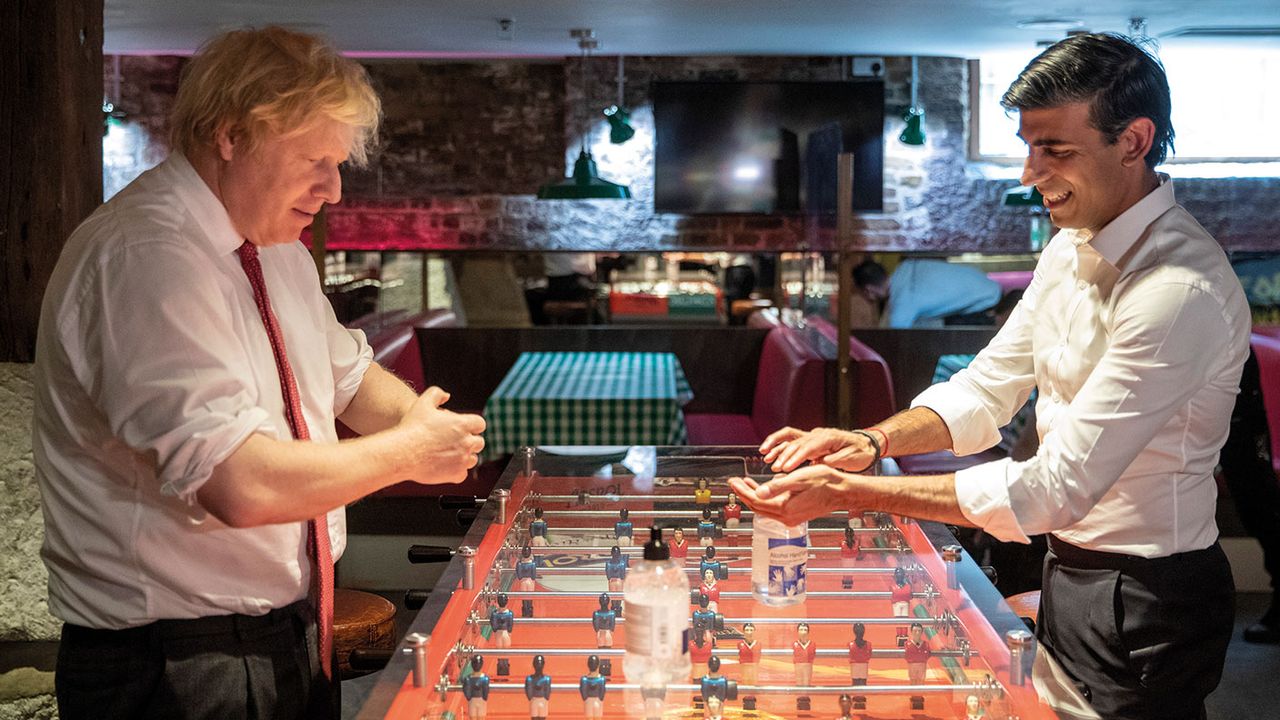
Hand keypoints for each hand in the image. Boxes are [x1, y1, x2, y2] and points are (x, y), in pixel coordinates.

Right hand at [400, 386, 486, 483]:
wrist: (403, 453)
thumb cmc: (412, 428)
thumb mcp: (423, 402)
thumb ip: (436, 394)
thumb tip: (446, 396)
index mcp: (463, 424)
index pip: (480, 424)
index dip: (472, 425)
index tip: (463, 428)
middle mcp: (466, 442)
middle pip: (479, 442)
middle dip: (469, 441)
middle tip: (455, 442)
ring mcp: (462, 460)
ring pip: (473, 459)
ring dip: (464, 456)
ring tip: (449, 454)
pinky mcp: (456, 475)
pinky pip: (463, 474)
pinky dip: (456, 471)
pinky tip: (445, 466)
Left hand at [729, 467, 859, 526]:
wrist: (842, 491)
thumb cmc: (825, 482)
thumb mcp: (799, 479)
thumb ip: (777, 486)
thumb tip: (759, 492)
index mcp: (785, 508)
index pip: (756, 501)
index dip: (742, 491)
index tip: (733, 481)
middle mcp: (787, 517)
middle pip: (758, 507)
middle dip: (744, 494)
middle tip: (734, 482)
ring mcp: (791, 518)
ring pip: (765, 508)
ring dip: (753, 496)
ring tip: (744, 483)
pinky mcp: (795, 515)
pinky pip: (774, 508)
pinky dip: (765, 498)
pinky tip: (762, 489)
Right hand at [760, 427, 875, 472]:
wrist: (867, 446)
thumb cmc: (861, 453)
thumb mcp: (852, 458)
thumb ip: (835, 460)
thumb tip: (820, 462)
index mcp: (828, 437)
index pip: (808, 447)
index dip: (796, 457)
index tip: (787, 468)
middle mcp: (818, 434)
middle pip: (797, 442)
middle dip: (784, 455)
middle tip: (775, 468)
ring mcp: (813, 436)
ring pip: (790, 438)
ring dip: (777, 447)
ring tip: (766, 457)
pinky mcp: (810, 441)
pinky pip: (791, 441)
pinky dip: (780, 446)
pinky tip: (770, 454)